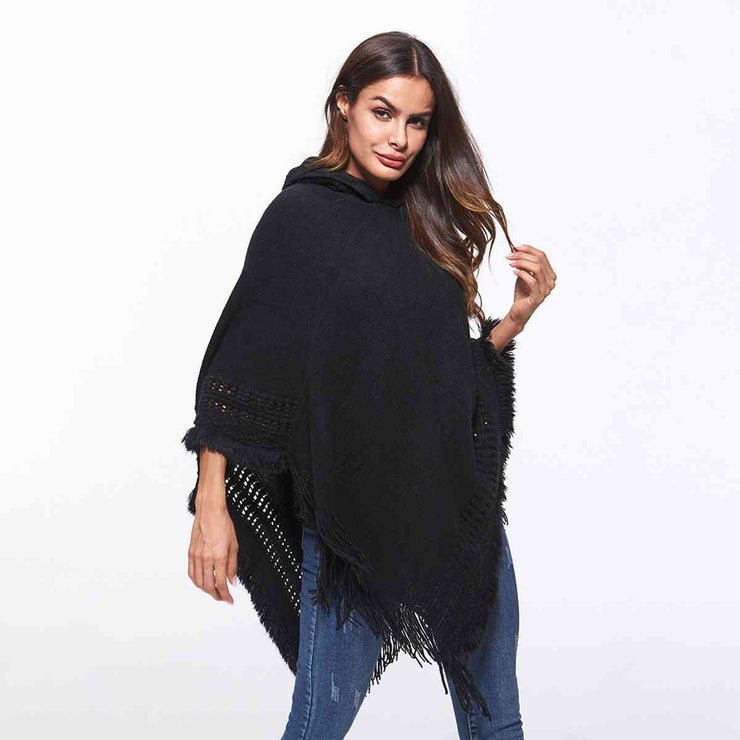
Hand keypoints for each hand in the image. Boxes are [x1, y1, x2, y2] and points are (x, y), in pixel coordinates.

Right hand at [188, 488, 238, 603]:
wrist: (209, 511)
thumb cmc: (223, 524)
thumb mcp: (234, 545)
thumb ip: (233, 565)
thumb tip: (232, 581)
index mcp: (219, 556)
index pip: (221, 584)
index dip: (225, 595)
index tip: (230, 600)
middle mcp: (206, 558)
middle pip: (209, 586)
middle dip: (216, 595)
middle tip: (223, 598)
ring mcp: (196, 556)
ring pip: (198, 582)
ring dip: (206, 590)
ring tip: (214, 591)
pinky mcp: (190, 553)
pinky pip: (191, 573)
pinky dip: (197, 581)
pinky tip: (202, 582)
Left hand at [505, 243, 556, 325]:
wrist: (519, 310)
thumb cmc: (523, 292)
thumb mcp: (524, 274)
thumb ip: (523, 262)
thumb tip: (516, 248)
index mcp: (550, 274)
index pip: (542, 255)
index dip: (528, 249)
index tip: (515, 247)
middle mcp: (551, 281)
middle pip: (539, 260)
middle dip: (522, 255)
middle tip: (509, 255)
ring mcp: (546, 289)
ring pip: (537, 268)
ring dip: (522, 263)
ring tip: (511, 263)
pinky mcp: (539, 297)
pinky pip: (532, 281)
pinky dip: (522, 274)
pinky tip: (514, 271)